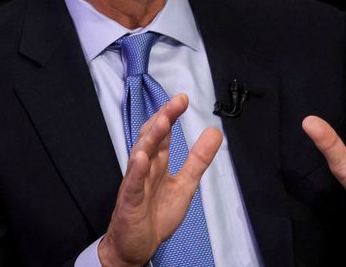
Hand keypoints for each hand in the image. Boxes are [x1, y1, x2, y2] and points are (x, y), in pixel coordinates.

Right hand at [98, 93, 222, 266]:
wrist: (137, 246)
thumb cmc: (155, 214)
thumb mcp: (185, 184)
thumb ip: (198, 159)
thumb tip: (214, 132)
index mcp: (157, 163)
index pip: (163, 133)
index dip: (171, 115)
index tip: (183, 99)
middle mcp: (145, 168)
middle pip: (152, 138)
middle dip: (163, 119)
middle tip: (176, 102)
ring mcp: (136, 183)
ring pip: (141, 155)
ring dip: (150, 138)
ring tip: (162, 122)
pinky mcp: (130, 202)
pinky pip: (133, 184)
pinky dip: (137, 171)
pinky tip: (142, 158)